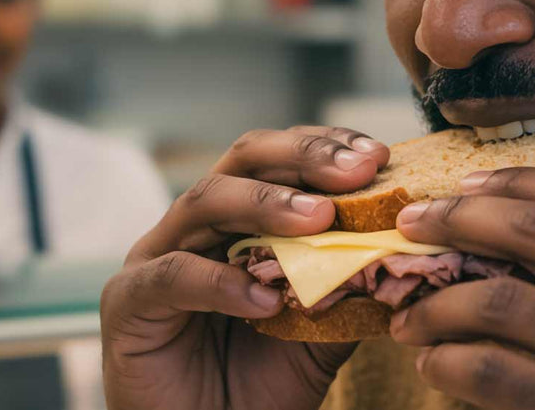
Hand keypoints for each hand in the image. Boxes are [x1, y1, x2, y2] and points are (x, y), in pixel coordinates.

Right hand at [100, 126, 389, 409]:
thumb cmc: (259, 386)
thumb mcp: (323, 332)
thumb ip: (352, 288)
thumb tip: (405, 251)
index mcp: (240, 221)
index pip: (282, 162)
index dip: (328, 149)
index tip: (379, 158)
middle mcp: (196, 226)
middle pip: (243, 160)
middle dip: (303, 157)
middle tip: (357, 170)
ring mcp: (157, 256)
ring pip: (205, 201)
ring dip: (267, 205)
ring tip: (319, 219)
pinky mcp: (129, 301)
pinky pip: (174, 276)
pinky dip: (221, 282)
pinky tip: (265, 301)